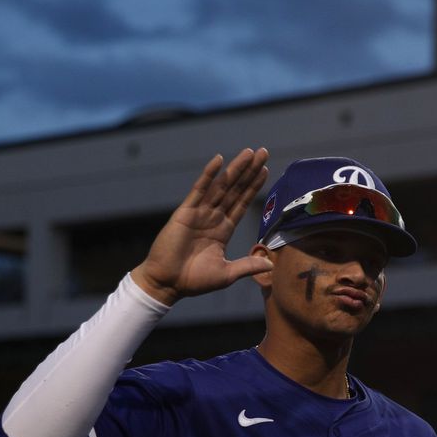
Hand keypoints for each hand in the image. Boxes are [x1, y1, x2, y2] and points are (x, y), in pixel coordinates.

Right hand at [132, 148, 272, 305]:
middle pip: (235, 189)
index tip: (265, 170)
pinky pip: (199, 190)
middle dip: (249, 171)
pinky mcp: (185, 212)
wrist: (167, 284)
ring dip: (235, 169)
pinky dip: (209, 174)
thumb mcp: (226, 274)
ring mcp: (199, 213)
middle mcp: (213, 217)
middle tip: (263, 152)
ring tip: (249, 152)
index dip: (253, 187)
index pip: (241, 203)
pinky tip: (219, 160)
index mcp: (223, 230)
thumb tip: (269, 264)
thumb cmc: (193, 281)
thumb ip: (247, 266)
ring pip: (221, 186)